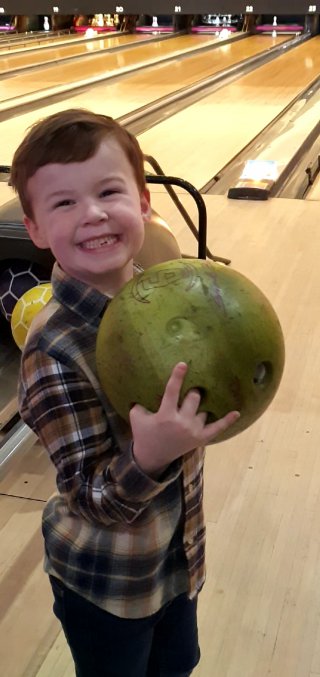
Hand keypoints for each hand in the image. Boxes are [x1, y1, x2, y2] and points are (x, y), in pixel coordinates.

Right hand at [130, 362, 239, 476]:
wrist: (152, 458)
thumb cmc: (144, 434)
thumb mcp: (137, 416)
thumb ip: (140, 401)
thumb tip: (147, 384)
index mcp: (165, 416)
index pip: (172, 392)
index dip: (177, 377)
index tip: (183, 364)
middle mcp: (182, 423)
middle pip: (194, 398)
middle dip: (193, 391)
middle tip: (192, 388)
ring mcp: (193, 431)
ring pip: (203, 410)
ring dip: (200, 405)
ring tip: (198, 400)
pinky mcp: (201, 439)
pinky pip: (217, 428)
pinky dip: (227, 421)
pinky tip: (237, 413)